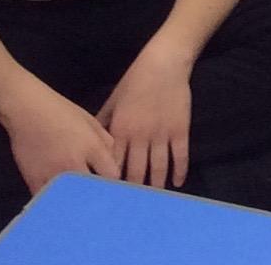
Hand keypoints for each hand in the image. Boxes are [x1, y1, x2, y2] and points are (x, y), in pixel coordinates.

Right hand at [1, 85, 120, 195]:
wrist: (27, 109)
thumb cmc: (61, 112)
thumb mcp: (90, 121)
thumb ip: (105, 142)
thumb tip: (114, 162)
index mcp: (92, 147)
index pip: (112, 175)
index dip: (116, 183)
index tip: (116, 189)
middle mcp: (74, 163)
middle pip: (93, 191)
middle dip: (99, 198)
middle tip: (102, 204)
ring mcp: (53, 173)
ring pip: (71, 200)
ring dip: (77, 205)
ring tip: (83, 210)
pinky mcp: (34, 180)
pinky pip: (48, 200)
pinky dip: (55, 204)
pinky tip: (60, 207)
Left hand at [98, 48, 192, 187]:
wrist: (163, 64)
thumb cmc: (135, 80)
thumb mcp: (114, 99)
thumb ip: (103, 121)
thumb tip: (90, 139)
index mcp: (121, 130)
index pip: (114, 163)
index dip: (111, 181)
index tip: (109, 196)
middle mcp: (140, 136)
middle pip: (135, 171)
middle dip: (132, 190)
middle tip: (130, 205)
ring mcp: (162, 134)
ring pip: (158, 167)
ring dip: (155, 185)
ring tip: (153, 200)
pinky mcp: (180, 130)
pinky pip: (180, 156)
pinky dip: (179, 171)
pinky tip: (177, 183)